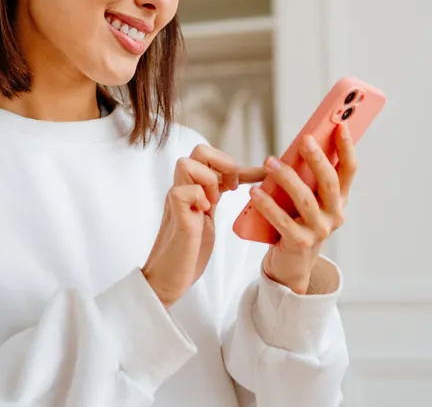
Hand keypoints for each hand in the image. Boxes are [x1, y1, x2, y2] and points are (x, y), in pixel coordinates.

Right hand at [143, 144, 266, 306]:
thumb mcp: (208, 219)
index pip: (213, 160)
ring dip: (208, 178)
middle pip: (198, 151)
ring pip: (186, 164)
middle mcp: (183, 190)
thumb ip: (215, 199)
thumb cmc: (189, 252)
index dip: (240, 165)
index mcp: (193, 189)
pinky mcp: (176, 218)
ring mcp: (177, 203)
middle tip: (233, 187)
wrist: (168, 281)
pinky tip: (205, 212)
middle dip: (222, 162)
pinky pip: (181, 192)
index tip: (263, 174)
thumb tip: (241, 187)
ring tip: (216, 200)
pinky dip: (197, 197)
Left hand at [250, 123, 357, 294]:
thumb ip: (308, 177)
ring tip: (269, 162)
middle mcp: (335, 215)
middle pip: (329, 183)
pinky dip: (268, 205)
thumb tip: (300, 144)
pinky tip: (255, 193)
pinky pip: (283, 221)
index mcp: (339, 200)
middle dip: (318, 159)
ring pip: (305, 200)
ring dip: (286, 178)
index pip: (349, 170)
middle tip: (304, 140)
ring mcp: (320, 231)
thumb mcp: (307, 198)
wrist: (292, 263)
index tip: (341, 125)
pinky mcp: (300, 243)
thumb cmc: (297, 221)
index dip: (347, 148)